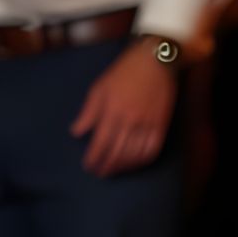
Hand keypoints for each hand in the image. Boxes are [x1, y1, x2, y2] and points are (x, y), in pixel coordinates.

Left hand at [71, 40, 176, 176]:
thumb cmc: (123, 73)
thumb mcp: (99, 88)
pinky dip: (141, 161)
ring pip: (134, 155)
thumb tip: (77, 133)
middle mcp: (129, 122)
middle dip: (107, 165)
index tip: (88, 166)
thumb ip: (88, 113)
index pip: (100, 142)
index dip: (94, 157)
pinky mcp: (160, 127)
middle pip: (117, 152)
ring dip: (123, 166)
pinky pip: (151, 151)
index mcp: (112, 111)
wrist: (153, 63)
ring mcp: (147, 125)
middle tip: (100, 173)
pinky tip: (134, 164)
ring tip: (115, 170)